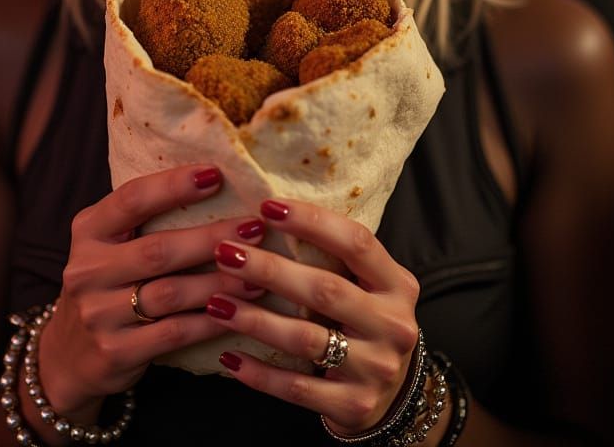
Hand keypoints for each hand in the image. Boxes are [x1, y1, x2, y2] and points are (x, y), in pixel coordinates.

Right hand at [36, 165, 266, 420]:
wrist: (70, 356)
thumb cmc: (109, 284)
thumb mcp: (111, 244)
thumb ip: (146, 218)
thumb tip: (215, 182)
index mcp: (89, 230)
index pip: (131, 199)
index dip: (173, 185)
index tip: (216, 174)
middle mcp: (88, 270)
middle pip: (158, 249)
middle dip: (212, 238)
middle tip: (255, 228)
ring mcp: (98, 314)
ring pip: (171, 294)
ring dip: (219, 283)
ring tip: (258, 275)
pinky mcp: (114, 352)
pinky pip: (173, 333)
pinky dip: (210, 322)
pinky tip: (238, 313)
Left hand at [206, 198, 420, 434]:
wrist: (396, 396)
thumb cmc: (368, 324)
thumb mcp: (370, 288)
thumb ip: (337, 260)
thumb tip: (270, 217)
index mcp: (397, 284)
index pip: (356, 242)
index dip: (312, 222)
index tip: (267, 207)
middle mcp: (392, 324)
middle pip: (325, 289)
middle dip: (269, 269)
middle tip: (225, 253)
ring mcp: (376, 368)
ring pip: (305, 339)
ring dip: (255, 319)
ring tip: (216, 303)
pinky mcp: (354, 405)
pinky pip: (296, 388)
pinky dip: (260, 373)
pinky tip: (230, 357)